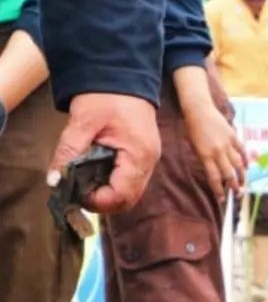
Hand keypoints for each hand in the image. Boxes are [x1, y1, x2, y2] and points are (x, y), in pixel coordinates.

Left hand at [49, 93, 159, 212]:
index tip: (77, 194)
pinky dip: (115, 183)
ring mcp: (150, 160)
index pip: (122, 194)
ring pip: (131, 192)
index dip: (99, 201)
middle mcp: (149, 163)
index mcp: (138, 155)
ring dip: (109, 193)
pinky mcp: (145, 156)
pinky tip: (99, 174)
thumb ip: (69, 151)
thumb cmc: (105, 94)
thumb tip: (55, 180)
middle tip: (80, 192)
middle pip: (129, 199)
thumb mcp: (83, 121)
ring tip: (87, 183)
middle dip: (104, 201)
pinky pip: (132, 181)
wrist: (122, 71)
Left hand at [184, 101, 244, 199]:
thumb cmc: (193, 129)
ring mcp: (227, 144)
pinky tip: (247, 167)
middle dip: (233, 187)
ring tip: (243, 185)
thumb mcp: (195, 147)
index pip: (214, 178)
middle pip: (228, 174)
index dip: (219, 190)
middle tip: (237, 195)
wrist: (199, 109)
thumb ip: (205, 161)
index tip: (222, 199)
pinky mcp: (233, 136)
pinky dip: (245, 160)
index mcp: (205, 155)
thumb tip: (215, 174)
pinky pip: (241, 151)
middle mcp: (217, 151)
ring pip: (237, 164)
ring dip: (241, 176)